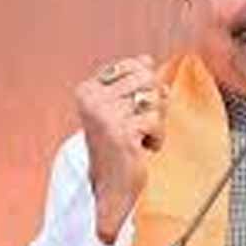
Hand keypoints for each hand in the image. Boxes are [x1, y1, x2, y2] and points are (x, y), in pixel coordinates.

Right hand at [75, 55, 167, 244]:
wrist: (110, 185)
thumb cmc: (118, 144)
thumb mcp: (122, 108)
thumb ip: (133, 82)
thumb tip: (147, 59)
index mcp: (87, 90)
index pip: (135, 65)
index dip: (146, 87)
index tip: (132, 109)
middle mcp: (92, 100)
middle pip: (148, 78)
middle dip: (154, 101)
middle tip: (140, 124)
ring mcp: (106, 117)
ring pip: (155, 98)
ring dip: (156, 121)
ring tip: (139, 137)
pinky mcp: (122, 133)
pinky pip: (157, 121)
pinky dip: (157, 137)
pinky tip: (142, 148)